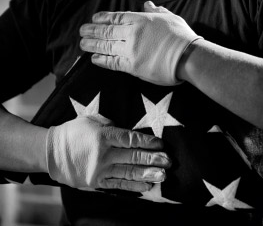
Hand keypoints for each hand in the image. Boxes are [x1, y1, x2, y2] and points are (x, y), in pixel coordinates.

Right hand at [46, 116, 169, 191]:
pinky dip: (133, 186)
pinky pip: (118, 184)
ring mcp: (100, 170)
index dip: (147, 142)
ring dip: (147, 174)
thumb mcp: (91, 120)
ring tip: (163, 176)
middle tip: (168, 161)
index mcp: (103, 136)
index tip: (160, 144)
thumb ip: (110, 123)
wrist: (51, 153)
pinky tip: (146, 186)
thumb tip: (126, 131)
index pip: (131, 139)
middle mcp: (103, 154)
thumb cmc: (72, 132)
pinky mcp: (96, 182)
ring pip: (128, 173)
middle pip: (133, 157)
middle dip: (153, 159)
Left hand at [80, 1, 202, 84]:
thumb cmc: (181, 35)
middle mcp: (132, 33)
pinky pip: (112, 62)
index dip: (102, 18)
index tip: (93, 18)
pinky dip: (102, 60)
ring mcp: (130, 50)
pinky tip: (94, 58)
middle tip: (81, 31)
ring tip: (82, 44)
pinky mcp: (132, 66)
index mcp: (140, 19)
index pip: (116, 17)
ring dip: (92, 44)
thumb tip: (147, 4)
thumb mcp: (169, 17)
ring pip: (106, 46)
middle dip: (92, 30)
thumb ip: (155, 11)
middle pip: (107, 31)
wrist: (188, 56)